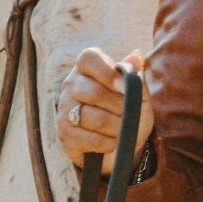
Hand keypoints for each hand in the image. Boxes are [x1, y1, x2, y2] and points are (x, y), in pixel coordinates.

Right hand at [56, 47, 134, 167]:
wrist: (119, 146)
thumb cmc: (127, 113)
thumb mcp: (138, 95)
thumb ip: (135, 77)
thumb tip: (135, 55)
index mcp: (87, 69)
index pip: (89, 58)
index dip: (107, 71)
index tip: (124, 86)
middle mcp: (71, 85)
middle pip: (94, 92)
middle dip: (120, 107)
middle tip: (129, 115)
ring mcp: (64, 109)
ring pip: (94, 118)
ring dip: (117, 128)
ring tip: (123, 131)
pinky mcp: (64, 134)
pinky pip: (91, 139)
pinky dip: (108, 143)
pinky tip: (111, 142)